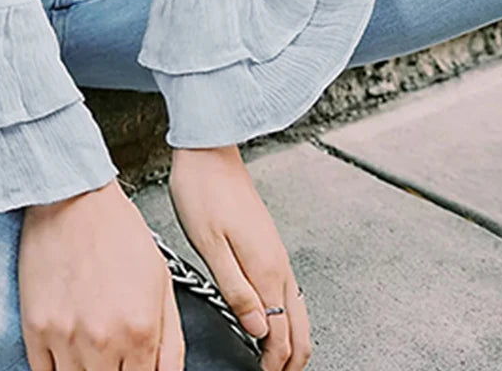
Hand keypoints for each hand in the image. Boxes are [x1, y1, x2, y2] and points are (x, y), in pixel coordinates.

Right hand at [18, 177, 184, 369]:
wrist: (72, 196)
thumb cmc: (116, 230)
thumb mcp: (162, 282)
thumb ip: (170, 341)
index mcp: (140, 330)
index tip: (135, 368)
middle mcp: (103, 340)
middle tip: (115, 359)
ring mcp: (66, 337)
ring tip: (93, 355)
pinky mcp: (36, 328)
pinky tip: (68, 355)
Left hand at [169, 146, 311, 370]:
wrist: (209, 152)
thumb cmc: (203, 192)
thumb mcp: (210, 245)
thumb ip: (235, 290)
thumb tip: (259, 329)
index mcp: (265, 269)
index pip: (281, 332)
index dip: (275, 362)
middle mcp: (278, 264)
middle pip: (298, 326)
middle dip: (291, 357)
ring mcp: (276, 253)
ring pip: (296, 309)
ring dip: (291, 338)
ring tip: (277, 358)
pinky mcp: (268, 243)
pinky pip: (287, 290)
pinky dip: (287, 315)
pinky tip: (273, 317)